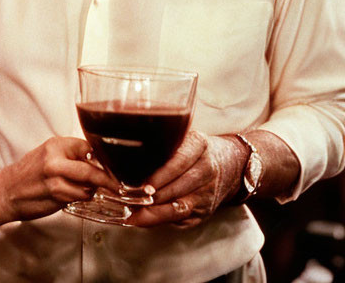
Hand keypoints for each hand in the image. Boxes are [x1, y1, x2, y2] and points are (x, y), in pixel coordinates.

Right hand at [0, 137, 118, 221]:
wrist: (5, 192)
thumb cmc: (27, 174)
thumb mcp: (46, 155)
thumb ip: (70, 155)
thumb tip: (98, 160)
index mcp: (54, 145)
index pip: (88, 147)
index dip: (101, 158)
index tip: (112, 165)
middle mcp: (55, 160)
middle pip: (91, 170)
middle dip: (107, 179)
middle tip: (117, 184)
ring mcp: (56, 180)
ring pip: (88, 187)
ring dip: (91, 190)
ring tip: (82, 188)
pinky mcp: (56, 196)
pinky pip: (79, 197)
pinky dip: (81, 197)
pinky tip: (72, 195)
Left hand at [125, 131, 244, 228]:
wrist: (232, 165)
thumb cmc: (197, 149)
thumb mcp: (184, 136)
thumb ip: (162, 143)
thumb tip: (123, 151)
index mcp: (199, 145)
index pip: (178, 162)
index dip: (159, 175)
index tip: (142, 184)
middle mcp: (207, 170)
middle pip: (176, 187)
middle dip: (151, 196)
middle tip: (127, 199)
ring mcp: (208, 193)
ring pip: (179, 207)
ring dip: (155, 212)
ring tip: (134, 213)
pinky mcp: (206, 211)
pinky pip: (182, 219)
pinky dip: (162, 220)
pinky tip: (145, 219)